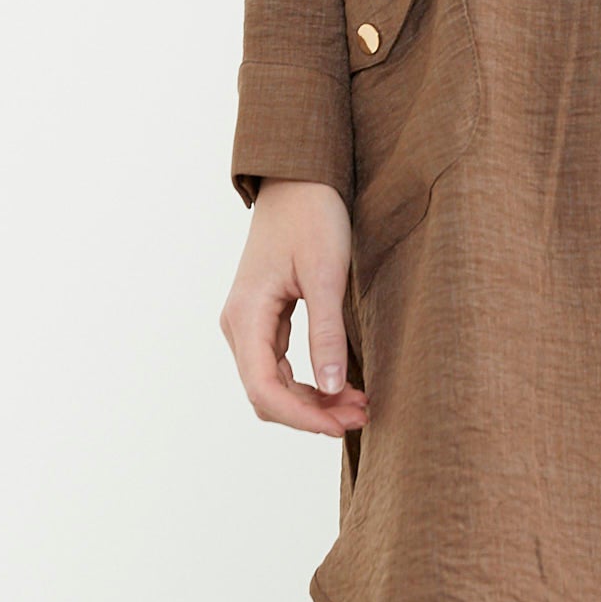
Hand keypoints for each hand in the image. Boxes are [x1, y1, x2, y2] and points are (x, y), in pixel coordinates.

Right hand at [220, 180, 371, 435]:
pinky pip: (280, 365)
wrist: (298, 177)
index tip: (343, 424)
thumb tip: (333, 387)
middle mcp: (238, 324)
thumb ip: (326, 332)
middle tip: (362, 416)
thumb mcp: (326, 273)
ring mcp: (248, 322)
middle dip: (312, 413)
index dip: (302, 416)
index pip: (264, 388)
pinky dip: (309, 381)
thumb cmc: (312, 215)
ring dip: (313, 400)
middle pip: (267, 393)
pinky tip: (341, 384)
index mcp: (245, 315)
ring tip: (359, 405)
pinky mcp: (263, 317)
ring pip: (273, 383)